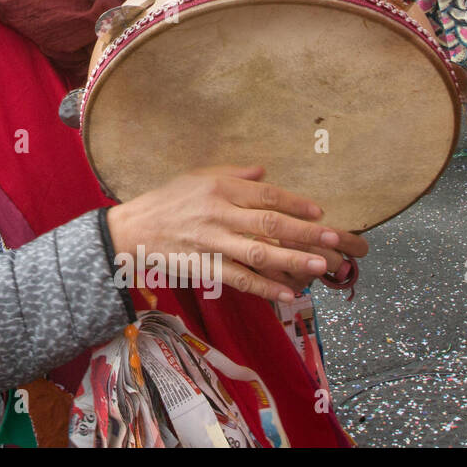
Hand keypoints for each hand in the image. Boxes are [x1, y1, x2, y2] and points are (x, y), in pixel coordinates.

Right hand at [105, 165, 368, 302]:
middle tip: (334, 238)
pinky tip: (288, 295)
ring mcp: (211, 242)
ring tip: (322, 266)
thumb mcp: (196, 177)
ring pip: (258, 253)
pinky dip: (265, 288)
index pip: (264, 194)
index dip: (294, 202)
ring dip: (293, 260)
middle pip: (268, 223)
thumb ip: (232, 173)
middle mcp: (217, 213)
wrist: (132, 229)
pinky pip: (239, 279)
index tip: (319, 211)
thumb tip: (264, 171)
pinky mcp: (205, 267)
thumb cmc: (166, 201)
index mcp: (218, 188)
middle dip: (305, 231)